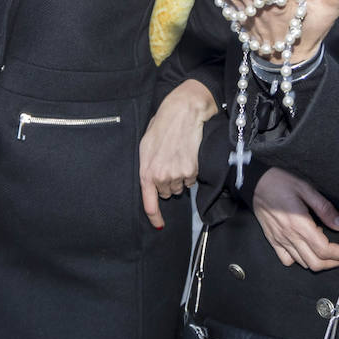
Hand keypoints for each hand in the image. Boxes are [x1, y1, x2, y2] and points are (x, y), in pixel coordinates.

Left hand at [139, 80, 216, 228]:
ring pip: (179, 188)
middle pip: (166, 194)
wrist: (183, 113)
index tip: (158, 225)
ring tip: (177, 156)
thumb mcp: (145, 147)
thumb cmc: (162, 127)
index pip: (149, 203)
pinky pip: (191, 181)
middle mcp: (161, 177)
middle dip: (167, 183)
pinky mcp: (193, 171)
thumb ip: (147, 169)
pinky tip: (186, 156)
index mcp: (147, 172)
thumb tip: (151, 186)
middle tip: (167, 163)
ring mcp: (178, 175)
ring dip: (178, 178)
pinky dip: (190, 173)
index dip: (154, 217)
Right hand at [251, 167, 338, 270]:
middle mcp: (289, 236)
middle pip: (316, 262)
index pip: (324, 250)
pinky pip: (286, 260)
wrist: (255, 182)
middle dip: (334, 262)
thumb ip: (325, 209)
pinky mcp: (273, 240)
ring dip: (319, 262)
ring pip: (303, 263)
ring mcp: (280, 240)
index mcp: (300, 224)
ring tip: (328, 252)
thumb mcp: (306, 189)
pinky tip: (305, 250)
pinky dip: (299, 260)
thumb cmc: (280, 182)